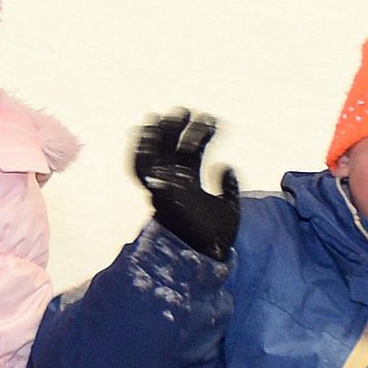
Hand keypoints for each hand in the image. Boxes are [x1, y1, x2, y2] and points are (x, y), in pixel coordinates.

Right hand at [133, 110, 241, 263]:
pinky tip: (142, 132)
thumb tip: (226, 166)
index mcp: (189, 187)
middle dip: (176, 130)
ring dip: (160, 135)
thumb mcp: (229, 209)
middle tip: (185, 109)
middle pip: (171, 151)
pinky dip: (138, 150)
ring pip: (157, 156)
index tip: (212, 119)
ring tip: (169, 114)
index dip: (199, 136)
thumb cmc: (214, 239)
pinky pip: (141, 170)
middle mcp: (173, 185)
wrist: (205, 258)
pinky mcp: (158, 194)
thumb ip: (229, 189)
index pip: (191, 155)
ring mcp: (164, 189)